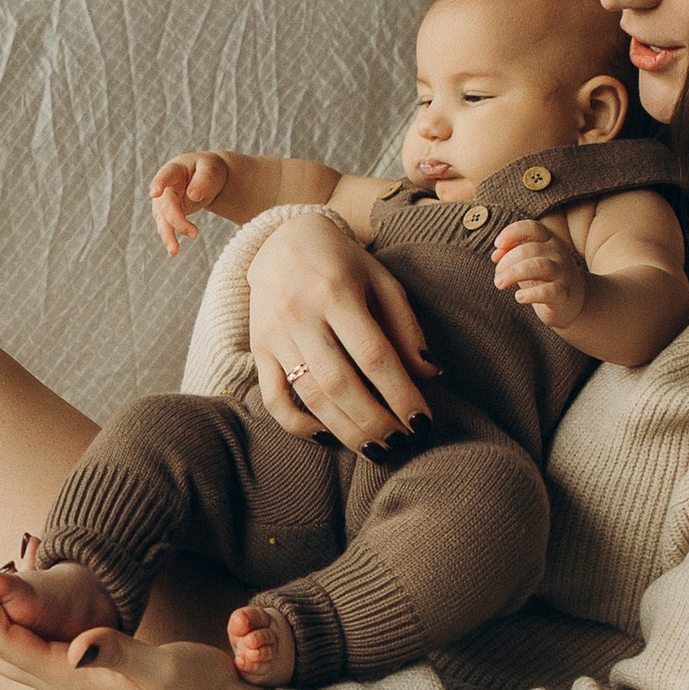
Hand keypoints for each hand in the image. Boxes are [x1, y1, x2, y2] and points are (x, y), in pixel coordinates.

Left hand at [0, 562, 260, 689]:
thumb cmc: (200, 689)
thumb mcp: (162, 667)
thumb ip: (118, 653)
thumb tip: (80, 644)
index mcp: (74, 683)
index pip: (5, 642)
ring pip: (11, 658)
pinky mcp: (86, 685)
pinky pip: (32, 658)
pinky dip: (15, 629)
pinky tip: (19, 608)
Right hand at [149, 149, 241, 255]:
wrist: (206, 178)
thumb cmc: (209, 170)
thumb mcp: (211, 169)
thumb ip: (204, 180)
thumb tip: (193, 195)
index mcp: (175, 169)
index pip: (166, 175)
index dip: (159, 183)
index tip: (155, 193)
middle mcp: (165, 186)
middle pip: (165, 203)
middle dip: (176, 220)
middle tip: (194, 234)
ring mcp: (163, 200)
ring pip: (162, 219)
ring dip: (167, 234)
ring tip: (174, 252)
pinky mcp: (167, 213)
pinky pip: (166, 226)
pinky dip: (169, 238)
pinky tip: (173, 251)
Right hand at [245, 209, 437, 447]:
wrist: (281, 241)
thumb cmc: (342, 263)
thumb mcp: (381, 280)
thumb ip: (405, 326)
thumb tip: (430, 373)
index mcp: (336, 292)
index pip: (373, 354)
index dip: (400, 393)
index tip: (422, 421)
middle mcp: (300, 314)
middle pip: (341, 383)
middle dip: (375, 421)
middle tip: (402, 443)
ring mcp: (274, 334)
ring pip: (310, 396)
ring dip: (346, 430)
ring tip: (376, 449)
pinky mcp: (258, 350)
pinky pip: (274, 398)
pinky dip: (299, 425)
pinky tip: (328, 436)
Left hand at [493, 216, 586, 330]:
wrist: (573, 299)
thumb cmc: (544, 277)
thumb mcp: (527, 262)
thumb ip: (511, 254)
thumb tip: (496, 255)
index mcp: (548, 240)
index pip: (532, 227)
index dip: (513, 232)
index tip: (497, 244)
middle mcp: (557, 253)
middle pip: (530, 249)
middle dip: (507, 262)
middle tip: (497, 277)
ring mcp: (563, 272)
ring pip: (539, 266)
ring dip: (514, 274)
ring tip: (499, 284)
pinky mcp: (563, 294)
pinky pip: (548, 291)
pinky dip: (531, 294)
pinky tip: (519, 297)